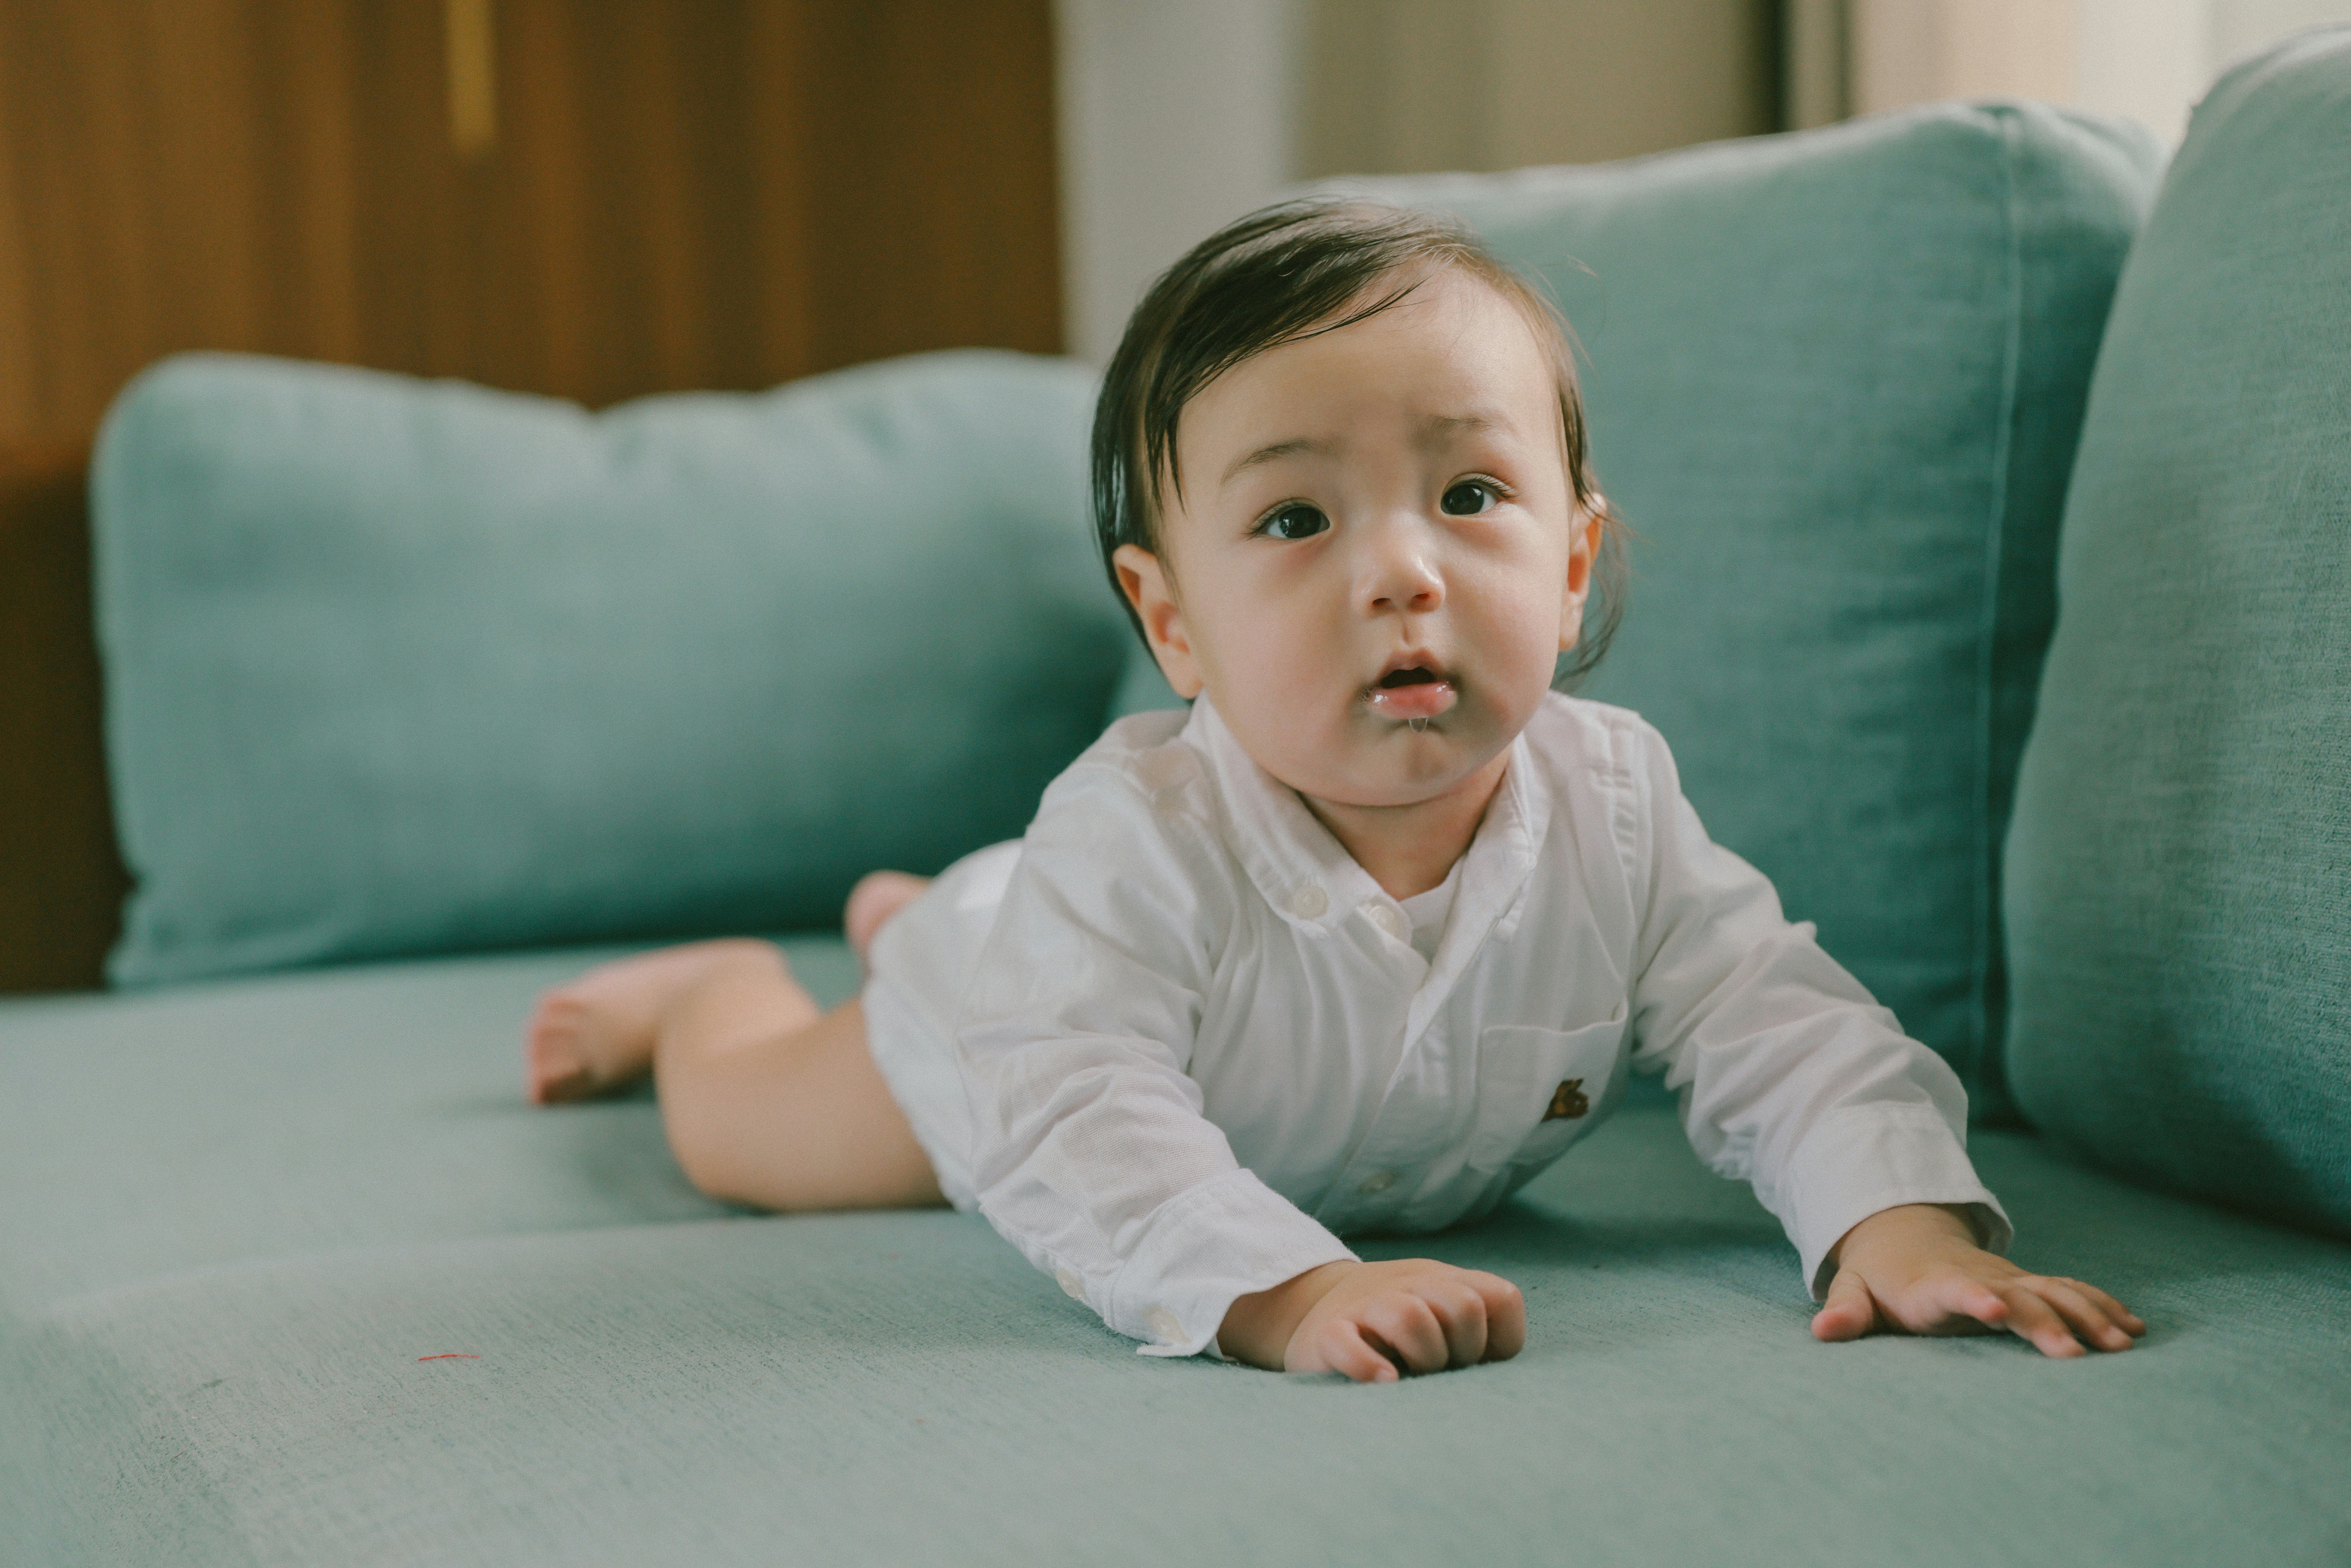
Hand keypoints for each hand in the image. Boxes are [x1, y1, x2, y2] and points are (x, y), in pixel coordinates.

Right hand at [1219, 1259, 1525, 1381]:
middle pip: (1464, 1307)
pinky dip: (1367, 1366)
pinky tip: (1383, 1381)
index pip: (1501, 1299)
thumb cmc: (1396, 1328)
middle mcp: (1410, 1287)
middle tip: (1439, 1366)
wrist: (1315, 1306)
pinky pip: (1348, 1344)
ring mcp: (1368, 1308)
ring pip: (1410, 1317)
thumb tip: (1493, 1374)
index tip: (1472, 1357)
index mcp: (1445, 1282)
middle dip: (1462, 1349)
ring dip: (1422, 1356)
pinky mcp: (1328, 1333)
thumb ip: (1476, 1328)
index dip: (1497, 1339)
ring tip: (1409, 1373)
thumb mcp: (1440, 1312)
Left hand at [1813, 1204, 2145, 1358]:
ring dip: (2089, 1315)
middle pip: (2018, 1297)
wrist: (1902, 1233)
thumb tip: (1821, 1331)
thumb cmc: (1877, 1276)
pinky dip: (2102, 1305)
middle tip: (2079, 1355)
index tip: (1994, 1308)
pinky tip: (2135, 1327)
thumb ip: (1844, 1310)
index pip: (1954, 1289)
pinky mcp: (2027, 1284)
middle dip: (2049, 1322)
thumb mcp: (1854, 1288)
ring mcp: (2009, 1279)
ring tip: (2123, 1344)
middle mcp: (1980, 1279)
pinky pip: (2070, 1291)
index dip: (1973, 1297)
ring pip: (2054, 1291)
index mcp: (1933, 1284)